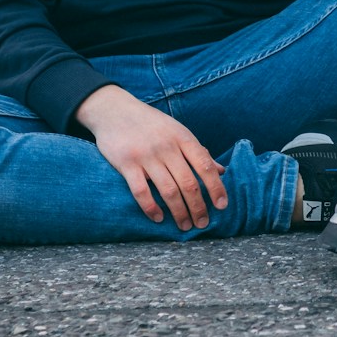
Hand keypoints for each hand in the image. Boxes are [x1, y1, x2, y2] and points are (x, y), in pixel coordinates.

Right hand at [74, 85, 227, 230]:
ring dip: (179, 212)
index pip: (205, 166)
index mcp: (183, 138)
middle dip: (198, 207)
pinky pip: (141, 191)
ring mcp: (146, 155)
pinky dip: (151, 208)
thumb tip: (221, 171)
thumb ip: (198, 152)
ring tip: (185, 226)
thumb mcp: (178, 131)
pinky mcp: (126, 163)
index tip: (222, 206)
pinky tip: (159, 218)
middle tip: (203, 223)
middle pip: (188, 183)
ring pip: (168, 190)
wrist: (115, 110)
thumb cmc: (151, 124)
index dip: (216, 188)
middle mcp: (167, 147)